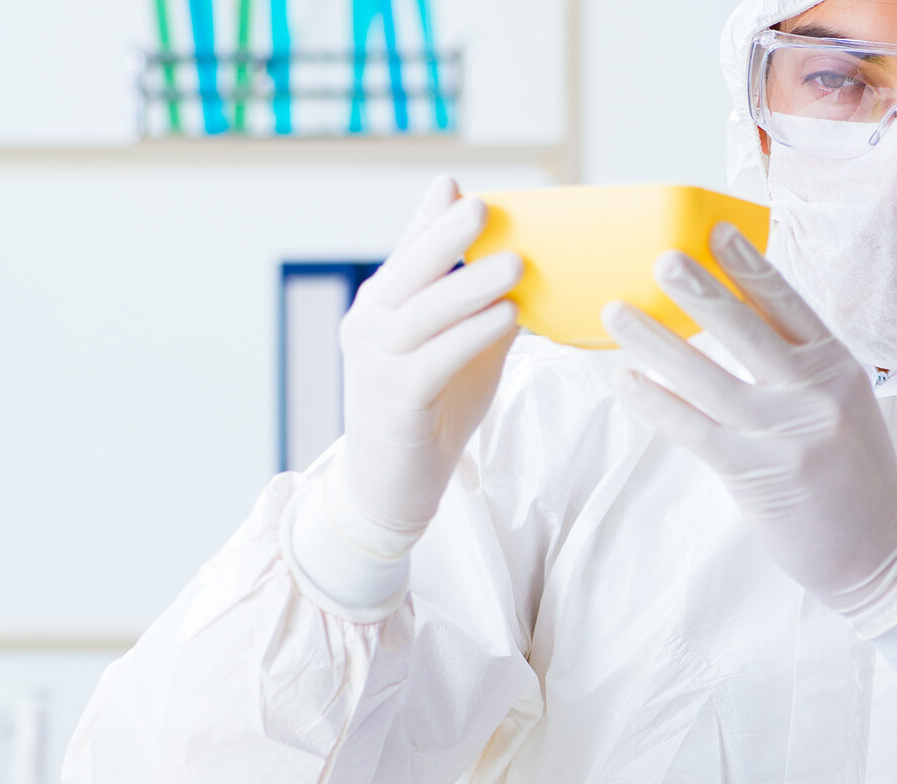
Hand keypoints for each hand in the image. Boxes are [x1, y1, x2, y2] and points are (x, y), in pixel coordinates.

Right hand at [331, 175, 523, 558]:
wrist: (392, 485)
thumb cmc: (431, 409)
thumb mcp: (458, 348)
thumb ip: (481, 308)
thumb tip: (526, 265)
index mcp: (382, 307)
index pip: (406, 254)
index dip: (428, 220)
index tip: (455, 185)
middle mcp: (370, 328)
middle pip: (407, 274)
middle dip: (442, 238)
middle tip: (480, 207)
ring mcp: (377, 364)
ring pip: (422, 314)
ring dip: (469, 286)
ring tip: (514, 264)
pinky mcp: (396, 402)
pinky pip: (434, 360)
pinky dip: (471, 336)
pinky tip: (506, 318)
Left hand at [603, 223, 896, 634]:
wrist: (883, 551)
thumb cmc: (855, 475)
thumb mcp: (843, 404)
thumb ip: (799, 367)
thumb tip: (736, 323)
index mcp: (838, 366)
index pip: (787, 302)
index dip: (748, 264)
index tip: (713, 231)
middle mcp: (812, 392)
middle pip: (743, 327)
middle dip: (695, 289)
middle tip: (658, 258)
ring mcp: (783, 432)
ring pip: (705, 375)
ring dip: (654, 340)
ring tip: (616, 312)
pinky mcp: (754, 472)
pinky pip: (691, 428)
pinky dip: (654, 402)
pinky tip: (626, 380)